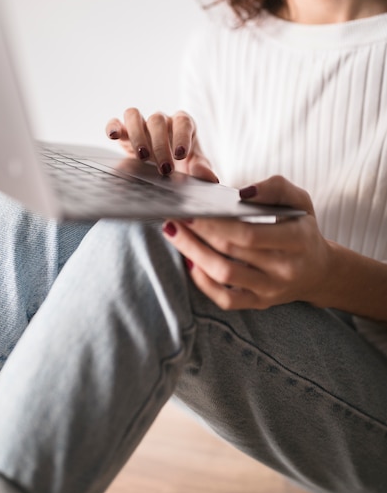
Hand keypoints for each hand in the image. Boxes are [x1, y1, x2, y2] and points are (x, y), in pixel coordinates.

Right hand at [106, 108, 217, 181]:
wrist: (168, 168)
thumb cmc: (185, 163)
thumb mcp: (195, 165)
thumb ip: (202, 168)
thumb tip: (211, 178)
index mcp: (182, 123)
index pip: (182, 121)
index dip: (181, 136)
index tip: (180, 155)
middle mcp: (161, 121)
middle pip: (157, 120)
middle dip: (160, 145)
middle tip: (165, 169)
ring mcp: (141, 124)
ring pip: (133, 115)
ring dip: (136, 134)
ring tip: (142, 157)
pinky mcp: (124, 132)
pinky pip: (116, 122)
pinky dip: (113, 126)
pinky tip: (113, 136)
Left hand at [162, 176, 332, 310]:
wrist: (318, 271)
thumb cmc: (302, 228)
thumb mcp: (300, 201)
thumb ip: (275, 188)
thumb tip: (242, 193)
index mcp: (296, 240)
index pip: (249, 233)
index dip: (217, 222)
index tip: (193, 208)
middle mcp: (284, 269)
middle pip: (231, 252)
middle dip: (198, 233)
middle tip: (175, 215)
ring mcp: (270, 290)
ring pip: (224, 275)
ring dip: (193, 252)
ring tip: (174, 232)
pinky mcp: (258, 303)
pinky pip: (226, 299)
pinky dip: (203, 281)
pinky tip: (189, 259)